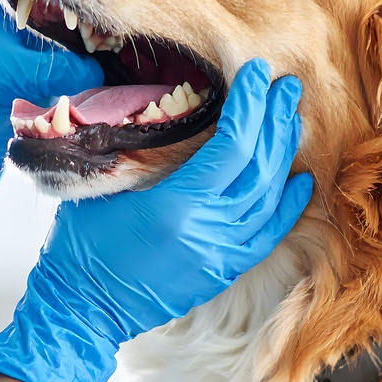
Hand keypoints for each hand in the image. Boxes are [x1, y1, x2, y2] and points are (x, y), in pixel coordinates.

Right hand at [0, 59, 311, 381]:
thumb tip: (168, 116)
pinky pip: (269, 234)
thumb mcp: (103, 186)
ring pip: (270, 197)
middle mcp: (208, 229)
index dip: (250, 105)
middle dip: (275, 120)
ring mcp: (220, 254)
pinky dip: (288, 205)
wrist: (80, 308)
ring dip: (284, 154)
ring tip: (292, 118)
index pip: (232, 144)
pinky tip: (301, 180)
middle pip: (260, 166)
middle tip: (286, 86)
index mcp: (176, 204)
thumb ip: (141, 155)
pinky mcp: (222, 272)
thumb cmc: (80, 244)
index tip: (257, 73)